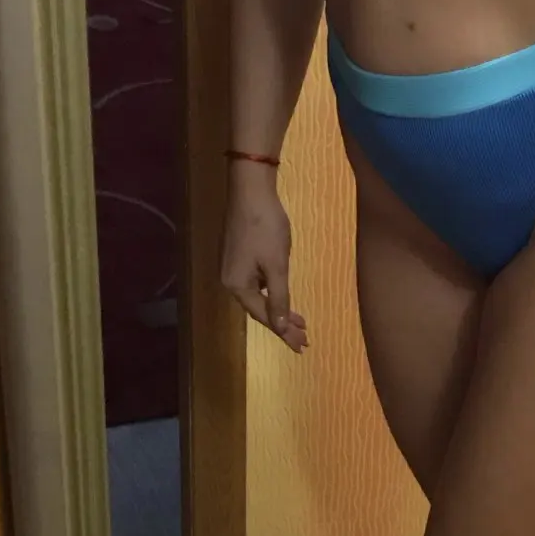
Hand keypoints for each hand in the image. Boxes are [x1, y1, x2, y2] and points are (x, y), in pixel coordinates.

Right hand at [221, 166, 307, 352]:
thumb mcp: (276, 266)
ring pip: (258, 295)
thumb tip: (278, 327)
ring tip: (298, 321)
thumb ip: (278, 298)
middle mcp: (229, 280)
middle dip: (282, 323)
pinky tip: (281, 294)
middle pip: (259, 309)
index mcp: (236, 286)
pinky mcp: (237, 254)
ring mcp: (232, 266)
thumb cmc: (265, 228)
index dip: (283, 332)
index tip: (301, 346)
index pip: (263, 316)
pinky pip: (255, 282)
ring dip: (278, 307)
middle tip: (304, 338)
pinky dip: (271, 291)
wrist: (250, 190)